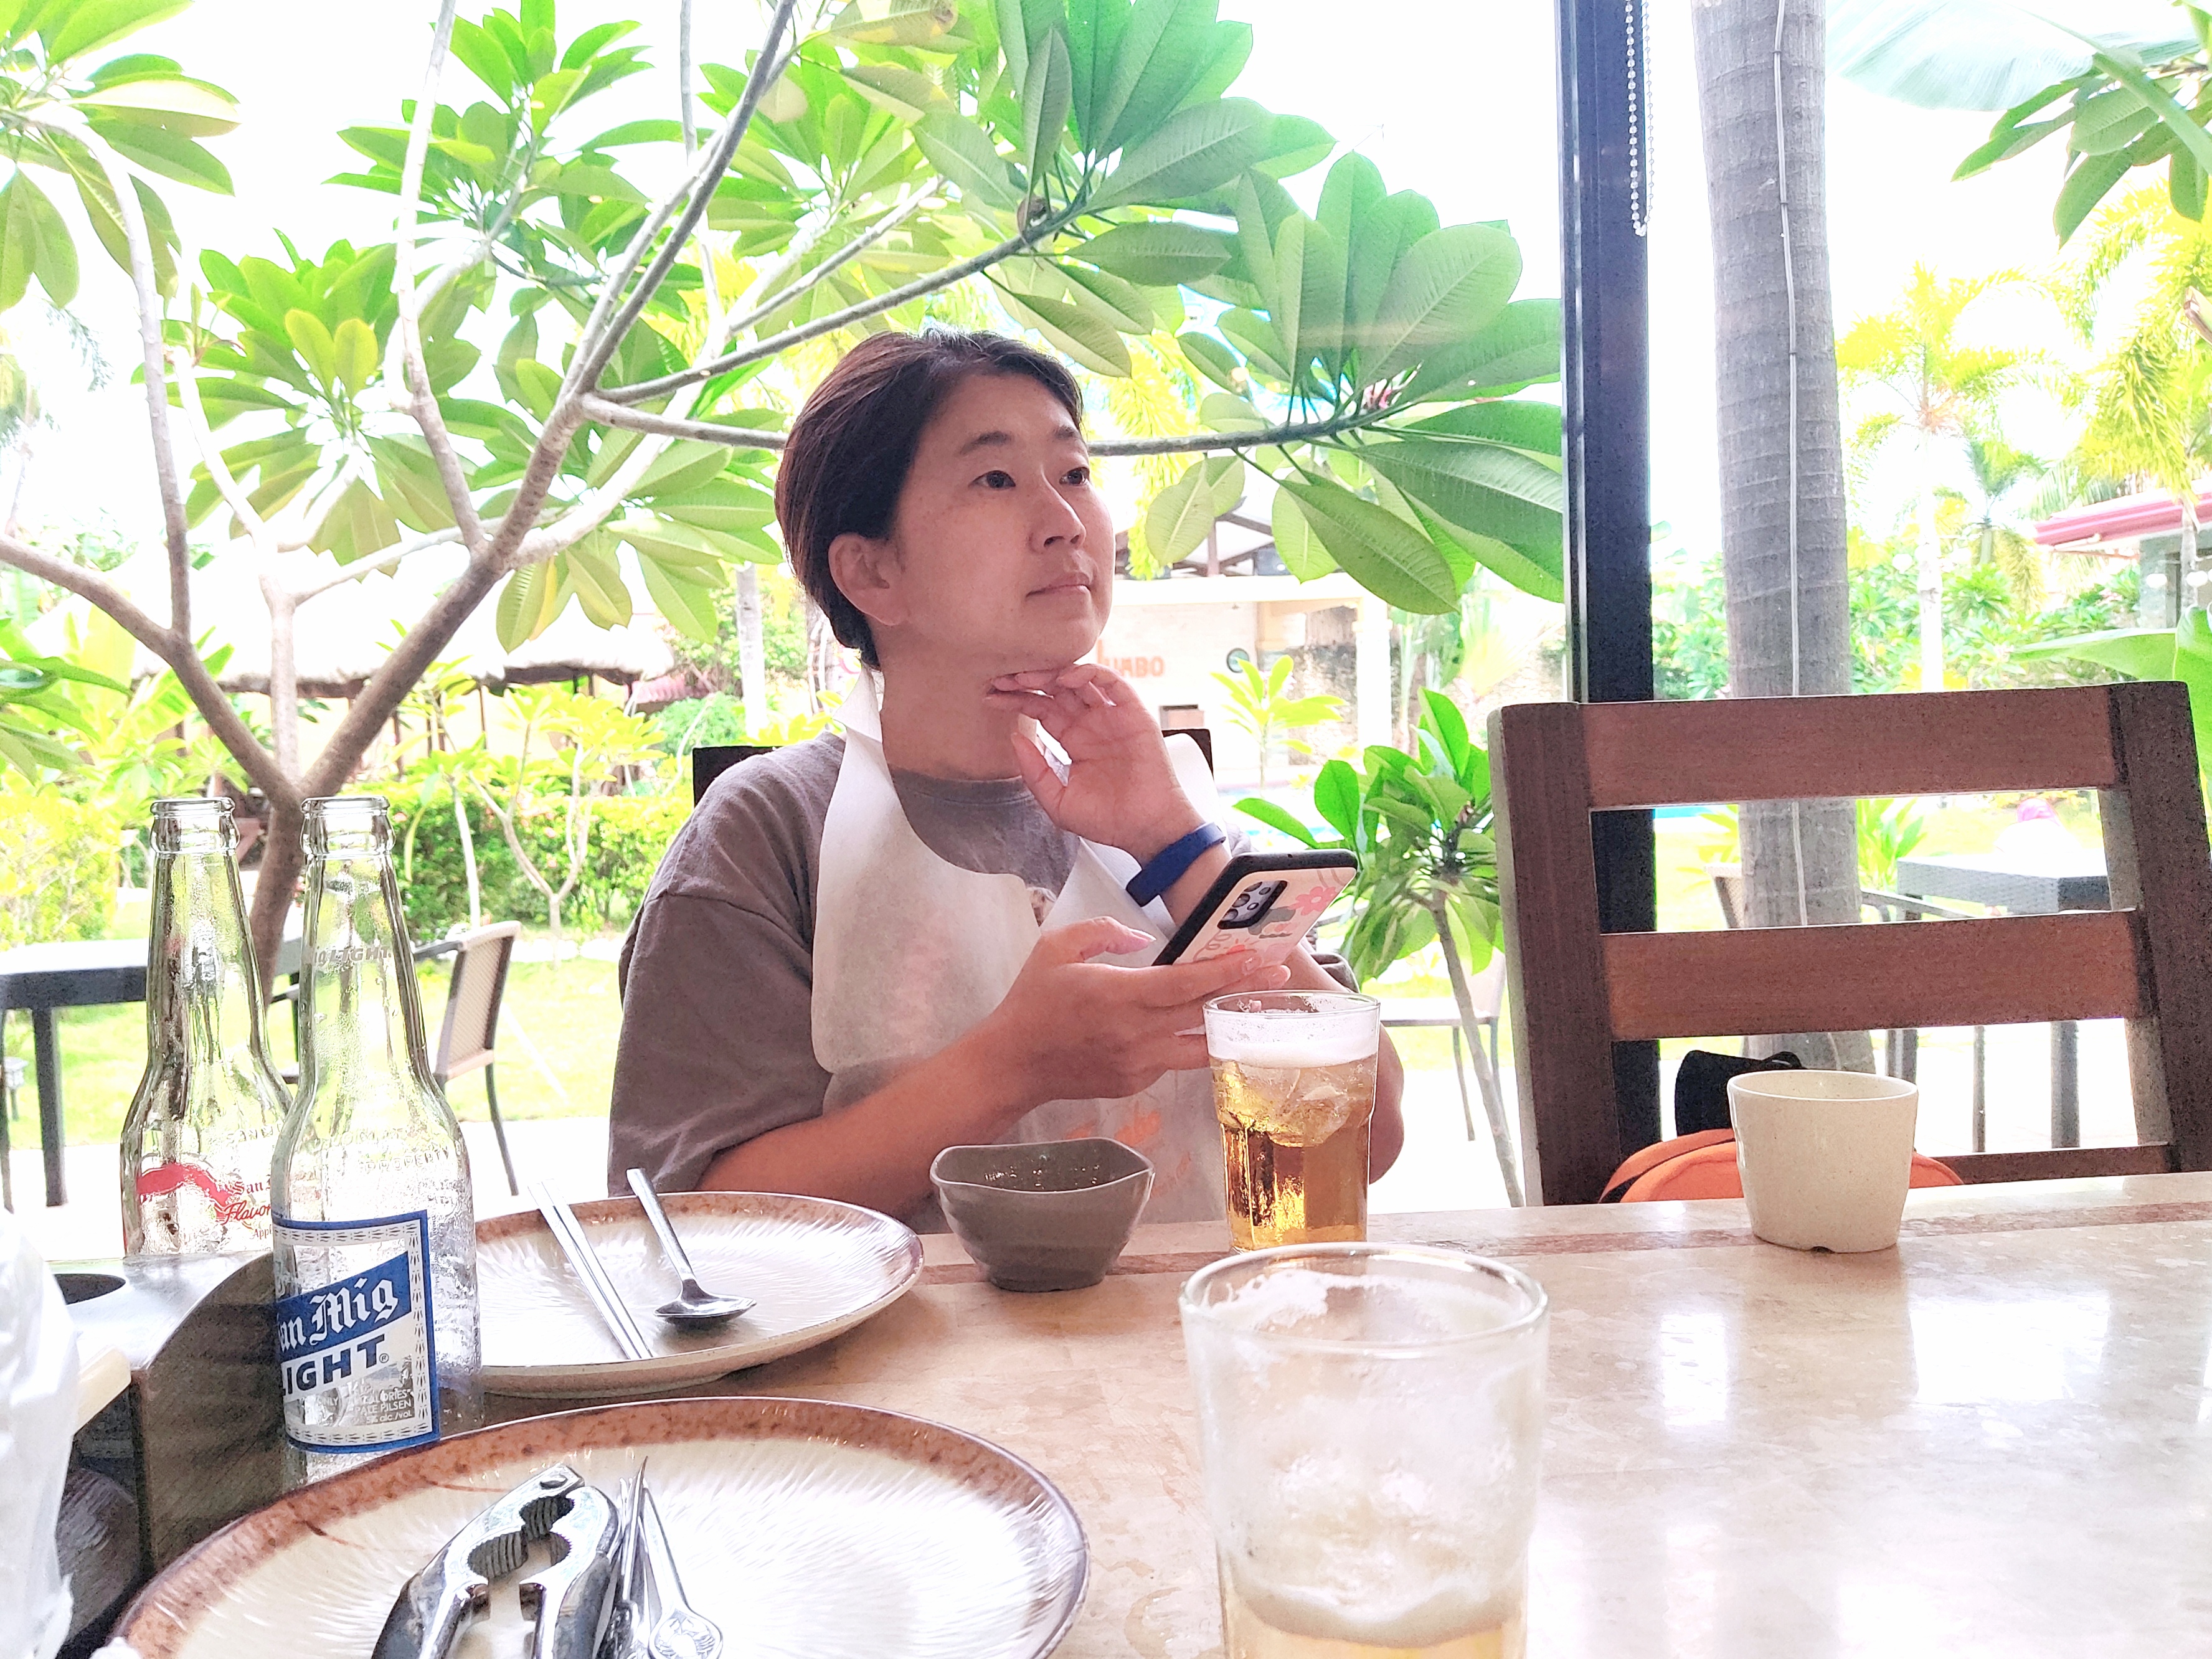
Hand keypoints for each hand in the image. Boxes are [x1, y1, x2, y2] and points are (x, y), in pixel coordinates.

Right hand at [972, 917, 1289, 1102]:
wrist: (1013, 1064)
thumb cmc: (1033, 1000)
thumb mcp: (1056, 947)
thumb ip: (1102, 932)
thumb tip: (1142, 939)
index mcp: (1119, 995)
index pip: (1185, 983)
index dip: (1225, 970)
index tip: (1257, 956)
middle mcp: (1136, 1033)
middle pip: (1204, 1013)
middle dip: (1245, 991)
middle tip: (1279, 974)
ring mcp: (1139, 1064)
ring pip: (1199, 1046)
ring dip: (1229, 1024)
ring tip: (1255, 1005)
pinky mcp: (1136, 1083)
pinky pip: (1171, 1059)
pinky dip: (1186, 1041)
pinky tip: (1199, 1026)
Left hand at [986, 663, 1203, 860]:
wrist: (1144, 829)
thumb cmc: (1107, 820)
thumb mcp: (1058, 801)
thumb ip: (1034, 771)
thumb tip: (1014, 737)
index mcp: (1074, 740)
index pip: (1042, 709)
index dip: (1018, 699)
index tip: (992, 697)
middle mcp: (1091, 724)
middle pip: (1056, 690)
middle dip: (1028, 681)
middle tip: (1002, 679)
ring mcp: (1112, 716)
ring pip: (1080, 680)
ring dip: (1052, 673)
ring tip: (1026, 677)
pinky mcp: (1133, 713)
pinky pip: (1112, 682)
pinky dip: (1089, 673)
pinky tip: (1065, 677)